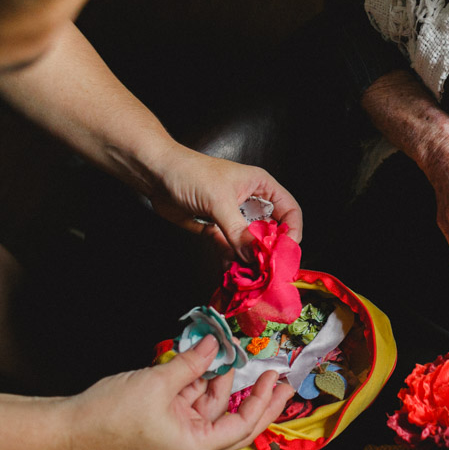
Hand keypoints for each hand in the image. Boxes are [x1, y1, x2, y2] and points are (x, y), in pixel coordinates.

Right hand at [67, 337, 293, 449]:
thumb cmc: (112, 414)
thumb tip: (216, 345)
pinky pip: (194, 404)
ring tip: (232, 357)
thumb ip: (193, 363)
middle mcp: (191, 446)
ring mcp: (178, 436)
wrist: (71, 427)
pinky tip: (209, 364)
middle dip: (260, 400)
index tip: (277, 380)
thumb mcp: (159, 382)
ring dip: (224, 384)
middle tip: (280, 380)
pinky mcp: (166, 425)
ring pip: (213, 409)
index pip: (243, 426)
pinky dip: (202, 384)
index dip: (264, 402)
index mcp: (195, 446)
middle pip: (237, 423)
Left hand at [149, 145, 302, 261]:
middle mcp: (251, 202)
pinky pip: (229, 248)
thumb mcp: (219, 201)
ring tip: (248, 276)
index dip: (293, 231)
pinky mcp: (216, 228)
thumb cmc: (190, 173)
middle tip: (267, 269)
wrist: (155, 174)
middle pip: (272, 230)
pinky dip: (230, 261)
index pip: (290, 211)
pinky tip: (229, 272)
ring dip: (250, 259)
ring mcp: (233, 217)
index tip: (286, 251)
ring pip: (250, 243)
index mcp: (261, 186)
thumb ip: (238, 230)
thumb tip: (255, 256)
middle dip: (270, 250)